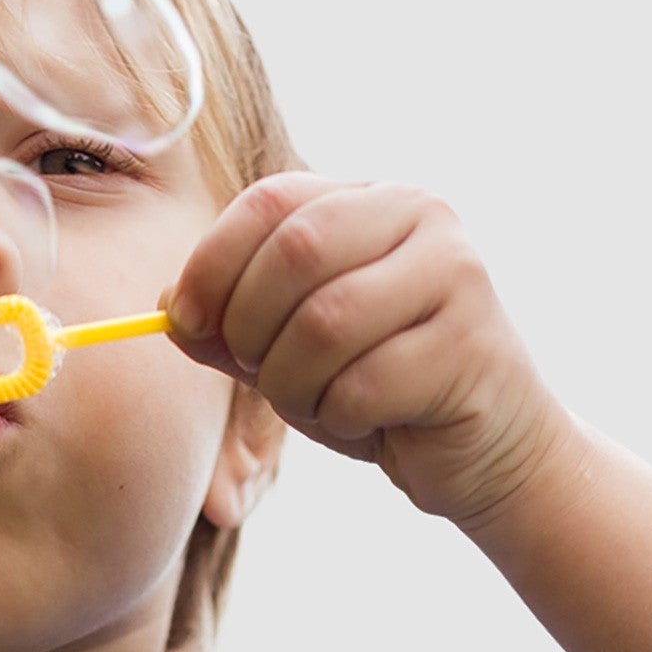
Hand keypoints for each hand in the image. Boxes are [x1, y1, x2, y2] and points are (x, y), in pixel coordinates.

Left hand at [164, 173, 577, 527]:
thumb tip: (168, 306)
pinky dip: (341, 419)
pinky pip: (364, 385)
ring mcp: (454, 275)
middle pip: (296, 253)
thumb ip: (233, 326)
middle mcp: (421, 216)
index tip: (185, 322)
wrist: (484, 451)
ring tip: (318, 403)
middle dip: (252, 329)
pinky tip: (368, 423)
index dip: (213, 262)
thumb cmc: (382, 393)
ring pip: (325, 323)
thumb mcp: (291, 354)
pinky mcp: (470, 345)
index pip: (271, 201)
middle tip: (261, 373)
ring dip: (295, 385)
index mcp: (370, 200)